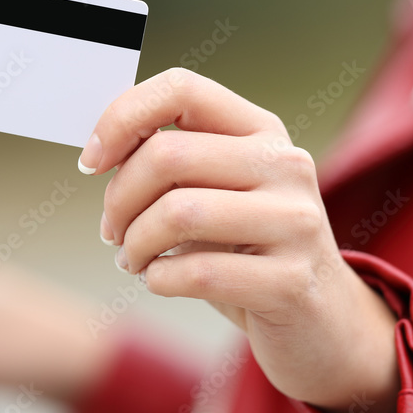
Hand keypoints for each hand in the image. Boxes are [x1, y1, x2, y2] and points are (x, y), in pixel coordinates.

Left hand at [78, 68, 398, 412]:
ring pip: (177, 213)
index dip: (122, 117)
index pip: (182, 88)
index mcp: (260, 130)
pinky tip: (160, 281)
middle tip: (112, 230)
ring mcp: (296, 221)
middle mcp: (285, 164)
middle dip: (118, 198)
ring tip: (133, 259)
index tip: (91, 161)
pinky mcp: (292, 281)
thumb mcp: (214, 193)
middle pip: (167, 155)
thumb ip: (170, 162)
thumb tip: (102, 145)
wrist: (321, 323)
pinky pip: (197, 272)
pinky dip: (159, 279)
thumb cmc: (246, 250)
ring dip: (134, 243)